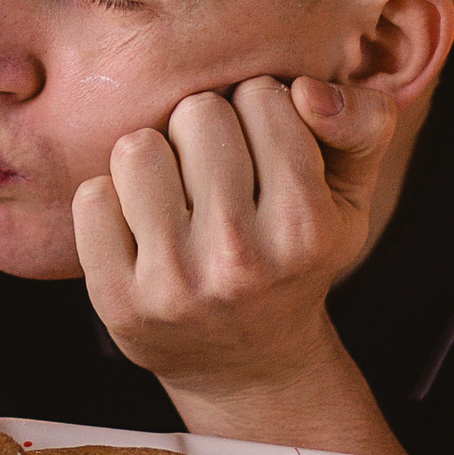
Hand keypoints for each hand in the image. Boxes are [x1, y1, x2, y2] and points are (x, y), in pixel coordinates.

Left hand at [73, 75, 395, 399]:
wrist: (248, 364)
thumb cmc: (296, 257)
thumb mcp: (350, 196)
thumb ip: (363, 124)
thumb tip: (307, 90)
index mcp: (306, 227)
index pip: (262, 96)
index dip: (260, 111)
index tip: (264, 151)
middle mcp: (242, 259)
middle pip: (198, 112)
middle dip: (205, 129)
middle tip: (217, 174)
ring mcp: (175, 283)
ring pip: (137, 147)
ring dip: (153, 158)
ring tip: (174, 193)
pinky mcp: (118, 301)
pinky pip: (91, 197)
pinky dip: (110, 200)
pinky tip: (138, 226)